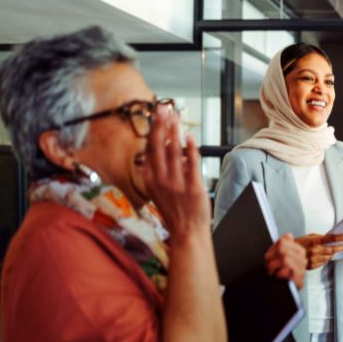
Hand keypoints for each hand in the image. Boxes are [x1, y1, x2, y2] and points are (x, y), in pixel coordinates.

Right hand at [142, 107, 209, 242]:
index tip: (156, 115)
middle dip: (160, 125)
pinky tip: (190, 137)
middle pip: (158, 147)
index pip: (150, 149)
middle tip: (163, 108)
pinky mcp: (193, 188)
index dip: (153, 130)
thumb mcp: (160, 191)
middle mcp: (161, 180)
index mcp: (151, 180)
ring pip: (174, 153)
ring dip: (175, 133)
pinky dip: (191, 150)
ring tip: (176, 118)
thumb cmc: (175, 211)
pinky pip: (192, 165)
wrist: (187, 233)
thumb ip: (160, 170)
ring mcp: (177, 184)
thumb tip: (164, 147)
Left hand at [266, 234, 306, 289]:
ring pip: (285, 259)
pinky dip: (278, 273)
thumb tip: (289, 235)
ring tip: (271, 271)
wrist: (287, 289)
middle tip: (268, 265)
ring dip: (273, 265)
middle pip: (282, 249)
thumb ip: (282, 245)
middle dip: (271, 257)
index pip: (283, 242)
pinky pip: (287, 270)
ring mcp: (301, 269)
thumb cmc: (283, 272)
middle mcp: (302, 258)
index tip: (269, 257)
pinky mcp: (299, 280)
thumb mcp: (280, 256)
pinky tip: (277, 276)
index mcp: (299, 250)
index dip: (272, 249)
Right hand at [295, 233, 342, 269]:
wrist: (289, 254)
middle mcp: (315, 250)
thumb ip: (320, 237)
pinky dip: (324, 259)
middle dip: (341, 247)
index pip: (332, 238)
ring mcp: (314, 259)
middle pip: (333, 249)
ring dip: (332, 253)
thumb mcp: (309, 236)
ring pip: (329, 257)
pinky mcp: (313, 266)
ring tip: (331, 250)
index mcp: (314, 241)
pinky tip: (320, 256)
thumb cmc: (300, 243)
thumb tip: (332, 238)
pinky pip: (323, 262)